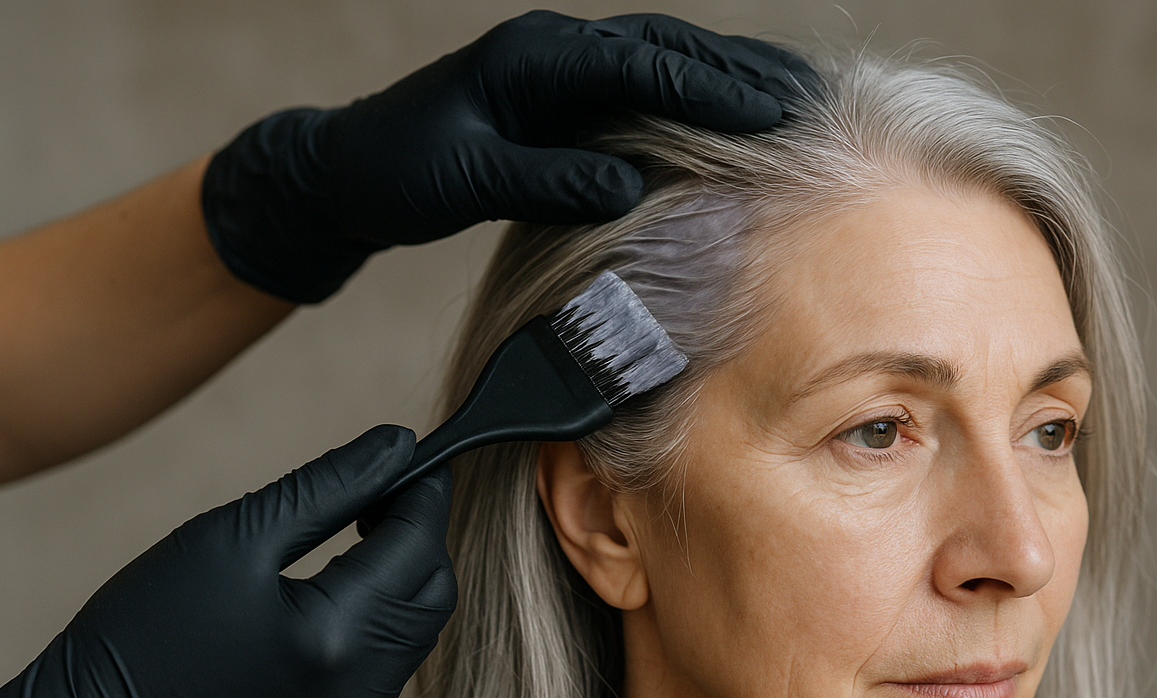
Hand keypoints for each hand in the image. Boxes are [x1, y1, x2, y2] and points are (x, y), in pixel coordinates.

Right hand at [0, 425, 454, 697]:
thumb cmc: (145, 629)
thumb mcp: (233, 535)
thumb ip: (330, 485)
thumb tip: (399, 444)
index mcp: (336, 638)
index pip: (419, 545)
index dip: (422, 492)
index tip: (410, 456)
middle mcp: (361, 693)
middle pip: (434, 593)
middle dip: (420, 535)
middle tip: (378, 494)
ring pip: (418, 633)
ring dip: (402, 580)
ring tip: (355, 537)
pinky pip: (389, 670)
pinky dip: (380, 625)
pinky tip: (336, 597)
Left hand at [201, 10, 812, 301]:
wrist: (347, 170)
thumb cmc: (396, 171)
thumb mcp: (466, 180)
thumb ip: (545, 178)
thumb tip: (627, 188)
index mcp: (532, 57)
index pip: (639, 67)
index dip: (710, 92)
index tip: (772, 115)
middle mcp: (552, 51)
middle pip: (665, 48)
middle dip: (739, 72)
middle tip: (809, 97)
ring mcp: (558, 71)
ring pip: (658, 64)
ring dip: (723, 80)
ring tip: (790, 102)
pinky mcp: (559, 101)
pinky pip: (638, 94)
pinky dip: (688, 105)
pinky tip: (727, 127)